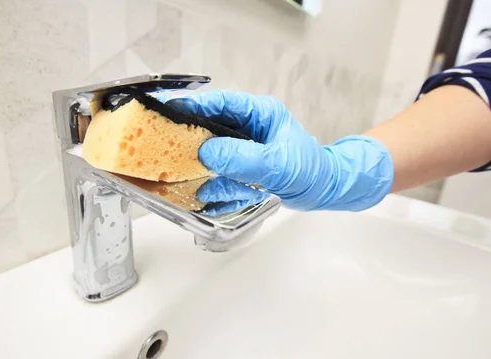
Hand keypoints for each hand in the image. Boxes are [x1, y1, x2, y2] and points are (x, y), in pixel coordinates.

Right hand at [165, 90, 393, 210]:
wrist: (324, 191)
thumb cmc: (310, 169)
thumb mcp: (277, 164)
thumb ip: (242, 159)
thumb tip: (206, 153)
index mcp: (259, 114)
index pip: (220, 103)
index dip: (192, 106)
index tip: (167, 112)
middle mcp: (247, 128)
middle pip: (208, 129)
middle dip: (195, 146)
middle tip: (177, 159)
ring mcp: (242, 148)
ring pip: (211, 157)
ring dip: (212, 176)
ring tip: (230, 189)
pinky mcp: (239, 167)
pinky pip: (219, 175)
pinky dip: (219, 188)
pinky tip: (225, 198)